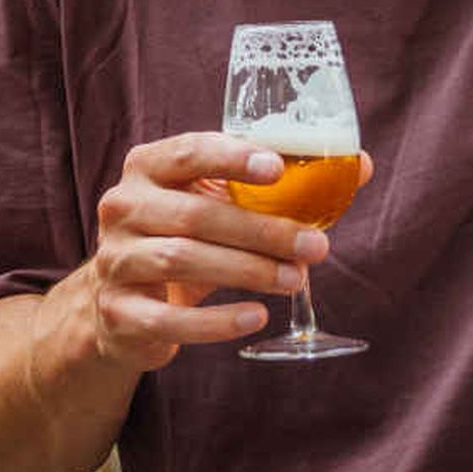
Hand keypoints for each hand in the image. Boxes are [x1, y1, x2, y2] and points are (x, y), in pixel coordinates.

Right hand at [61, 132, 348, 375]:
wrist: (124, 306)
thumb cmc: (185, 240)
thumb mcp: (219, 205)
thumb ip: (279, 186)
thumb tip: (358, 166)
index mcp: (147, 167)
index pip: (189, 151)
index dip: (233, 157)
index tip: (279, 168)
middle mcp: (122, 207)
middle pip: (195, 214)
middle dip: (261, 231)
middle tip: (314, 247)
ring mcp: (114, 260)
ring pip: (181, 260)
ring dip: (247, 271)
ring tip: (295, 280)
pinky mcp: (118, 312)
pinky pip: (170, 319)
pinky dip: (217, 321)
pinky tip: (256, 316)